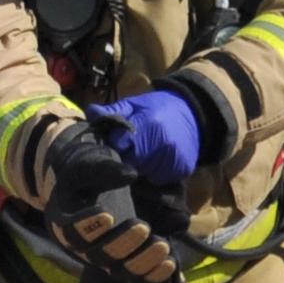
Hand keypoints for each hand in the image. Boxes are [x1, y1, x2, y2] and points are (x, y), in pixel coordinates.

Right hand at [42, 125, 178, 282]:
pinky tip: (171, 262)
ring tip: (163, 245)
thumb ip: (104, 168)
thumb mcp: (91, 163)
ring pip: (120, 270)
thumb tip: (130, 175)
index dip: (89, 226)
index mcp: (68, 220)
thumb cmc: (90, 172)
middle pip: (99, 255)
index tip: (108, 214)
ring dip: (142, 261)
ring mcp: (106, 256)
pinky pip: (139, 277)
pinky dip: (154, 274)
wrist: (97, 183)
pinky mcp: (126, 261)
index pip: (73, 231)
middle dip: (123, 243)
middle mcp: (85, 245)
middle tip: (143, 226)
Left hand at [86, 88, 202, 187]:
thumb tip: (90, 112)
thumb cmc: (159, 108)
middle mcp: (162, 143)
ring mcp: (173, 159)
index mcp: (149, 124)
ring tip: (145, 153)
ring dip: (141, 166)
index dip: (115, 145)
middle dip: (127, 157)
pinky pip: (158, 178)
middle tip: (130, 148)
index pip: (121, 144)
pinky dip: (154, 172)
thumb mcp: (136, 104)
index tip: (116, 142)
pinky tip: (157, 160)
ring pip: (144, 173)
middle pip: (131, 162)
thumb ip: (113, 111)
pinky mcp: (182, 169)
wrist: (194, 114)